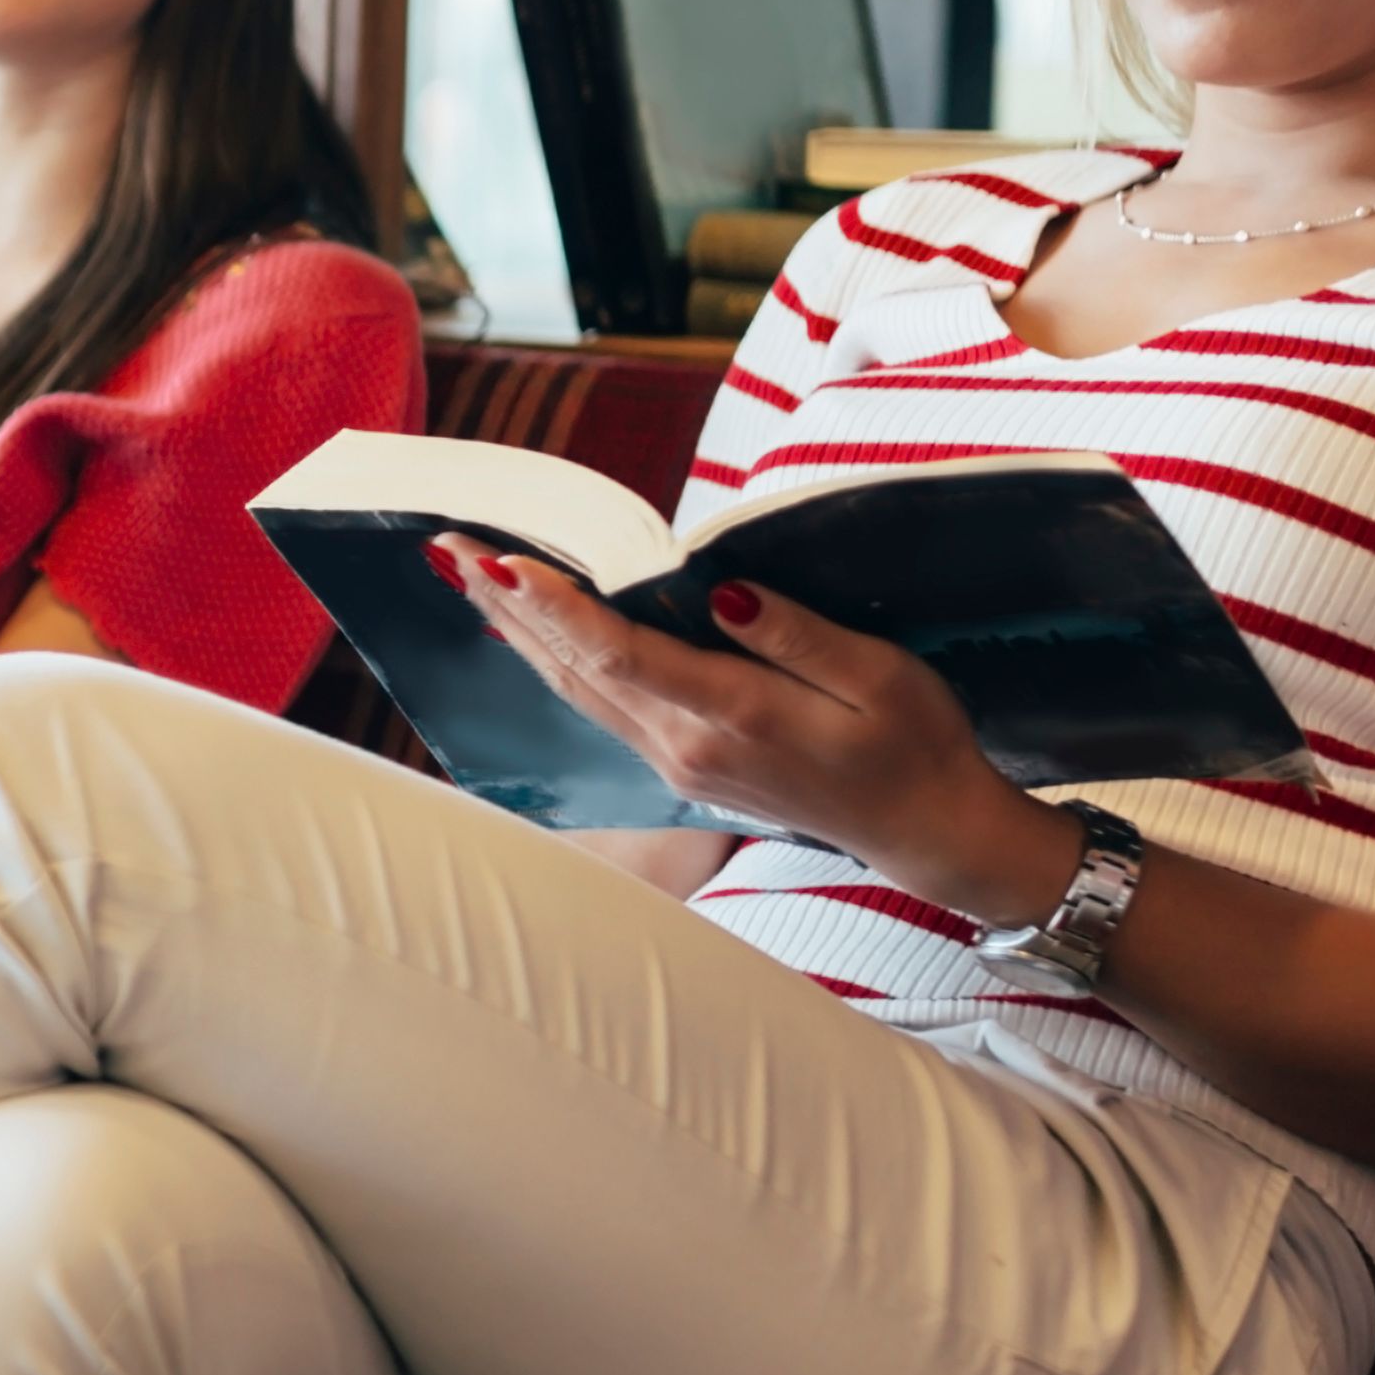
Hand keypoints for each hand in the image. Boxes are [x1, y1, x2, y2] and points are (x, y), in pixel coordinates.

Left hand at [438, 541, 1080, 923]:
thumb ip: (797, 636)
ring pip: (577, 688)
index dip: (558, 607)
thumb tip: (722, 592)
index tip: (504, 561)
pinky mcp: (681, 764)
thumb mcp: (880, 678)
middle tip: (449, 544)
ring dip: (518, 630)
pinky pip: (599, 704)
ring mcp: (676, 761)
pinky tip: (526, 630)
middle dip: (510, 603)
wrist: (925, 830)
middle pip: (576, 667)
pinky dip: (555, 660)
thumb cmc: (915, 744)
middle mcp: (685, 746)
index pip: (621, 654)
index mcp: (731, 718)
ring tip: (465, 574)